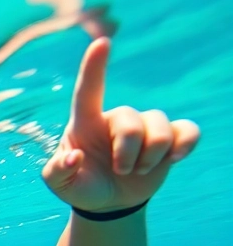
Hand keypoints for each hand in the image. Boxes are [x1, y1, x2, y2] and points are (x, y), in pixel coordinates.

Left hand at [42, 38, 199, 211]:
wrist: (108, 202)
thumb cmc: (81, 186)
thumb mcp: (59, 184)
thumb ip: (57, 171)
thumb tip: (73, 156)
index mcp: (86, 123)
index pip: (88, 90)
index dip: (94, 67)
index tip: (102, 42)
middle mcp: (116, 119)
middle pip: (130, 121)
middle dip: (127, 152)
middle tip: (121, 171)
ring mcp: (144, 126)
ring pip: (159, 126)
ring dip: (151, 155)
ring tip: (138, 171)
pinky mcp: (169, 138)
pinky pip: (187, 130)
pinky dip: (185, 144)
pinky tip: (175, 158)